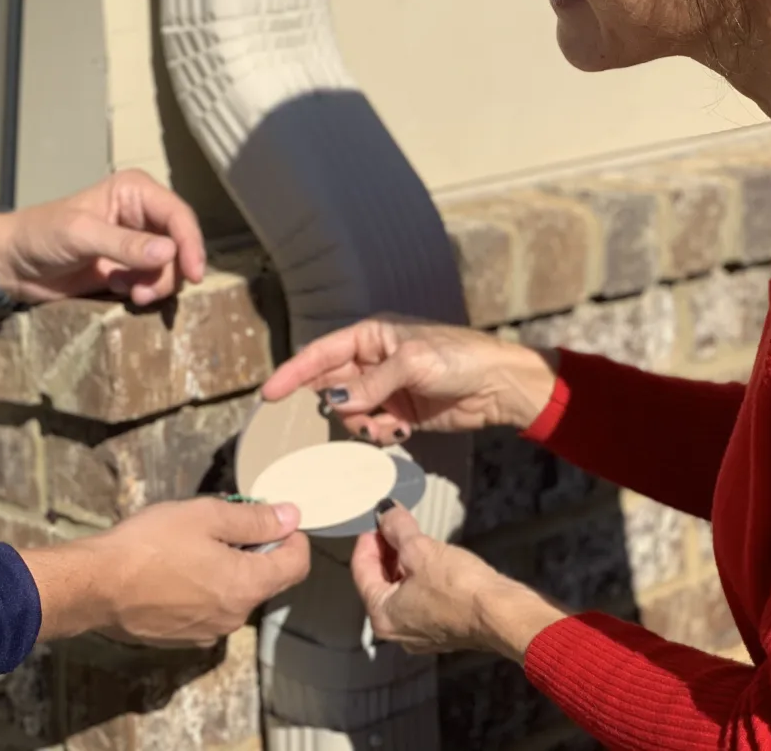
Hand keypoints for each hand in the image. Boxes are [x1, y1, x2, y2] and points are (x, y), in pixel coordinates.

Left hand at [0, 170, 206, 306]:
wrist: (12, 265)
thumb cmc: (40, 235)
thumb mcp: (80, 234)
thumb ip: (124, 244)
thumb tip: (170, 252)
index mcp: (134, 191)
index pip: (177, 215)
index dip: (190, 244)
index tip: (193, 276)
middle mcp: (142, 214)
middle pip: (180, 244)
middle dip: (169, 272)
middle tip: (144, 293)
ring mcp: (137, 243)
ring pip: (170, 267)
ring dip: (155, 285)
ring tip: (127, 291)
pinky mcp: (129, 268)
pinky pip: (154, 282)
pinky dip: (143, 291)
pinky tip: (117, 289)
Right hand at [22, 498, 310, 647]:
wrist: (96, 586)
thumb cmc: (149, 545)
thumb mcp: (204, 516)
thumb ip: (253, 519)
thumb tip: (291, 517)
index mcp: (247, 585)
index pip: (297, 565)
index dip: (293, 537)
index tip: (272, 518)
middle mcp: (235, 617)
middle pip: (265, 580)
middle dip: (254, 551)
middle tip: (219, 525)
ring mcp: (208, 632)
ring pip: (234, 596)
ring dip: (225, 571)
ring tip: (189, 548)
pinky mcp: (183, 639)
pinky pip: (208, 611)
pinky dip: (202, 591)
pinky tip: (172, 574)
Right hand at [261, 315, 559, 442]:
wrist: (500, 386)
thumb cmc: (460, 358)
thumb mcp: (414, 363)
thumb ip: (372, 384)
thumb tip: (335, 403)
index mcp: (371, 336)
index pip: (321, 353)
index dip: (294, 372)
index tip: (270, 394)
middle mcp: (371, 360)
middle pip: (331, 384)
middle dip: (333, 404)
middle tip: (347, 416)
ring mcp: (384, 388)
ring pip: (348, 411)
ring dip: (359, 423)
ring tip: (385, 425)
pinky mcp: (397, 413)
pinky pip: (370, 428)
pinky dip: (377, 434)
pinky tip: (400, 431)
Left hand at [353, 501, 566, 660]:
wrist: (506, 613)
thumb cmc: (460, 587)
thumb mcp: (420, 549)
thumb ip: (397, 528)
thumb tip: (385, 512)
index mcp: (382, 615)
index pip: (361, 572)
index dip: (367, 541)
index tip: (375, 522)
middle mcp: (398, 630)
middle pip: (380, 583)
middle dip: (386, 552)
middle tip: (392, 526)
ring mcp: (424, 633)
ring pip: (403, 591)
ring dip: (405, 564)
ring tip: (413, 538)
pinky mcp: (447, 629)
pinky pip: (424, 599)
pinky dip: (423, 578)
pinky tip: (434, 560)